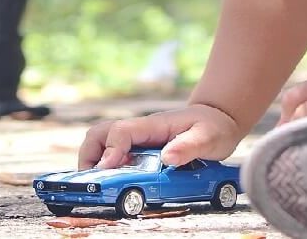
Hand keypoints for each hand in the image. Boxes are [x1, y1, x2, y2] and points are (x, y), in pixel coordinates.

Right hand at [78, 103, 240, 169]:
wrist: (218, 120)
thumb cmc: (213, 127)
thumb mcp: (208, 137)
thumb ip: (190, 146)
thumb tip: (168, 157)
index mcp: (152, 125)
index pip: (120, 132)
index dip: (110, 150)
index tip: (106, 170)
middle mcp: (140, 131)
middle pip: (99, 135)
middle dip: (89, 156)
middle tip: (93, 181)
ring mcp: (138, 140)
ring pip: (102, 144)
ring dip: (95, 163)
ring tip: (101, 186)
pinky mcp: (140, 150)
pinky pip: (115, 156)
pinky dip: (108, 169)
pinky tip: (117, 184)